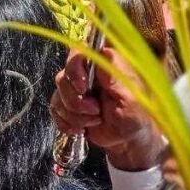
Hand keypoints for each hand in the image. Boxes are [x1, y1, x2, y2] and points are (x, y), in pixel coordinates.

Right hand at [50, 49, 162, 170]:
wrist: (126, 138)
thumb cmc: (134, 116)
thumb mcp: (131, 99)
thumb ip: (115, 79)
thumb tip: (103, 55)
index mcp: (104, 64)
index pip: (79, 51)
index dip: (75, 70)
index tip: (83, 89)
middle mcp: (87, 73)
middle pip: (63, 77)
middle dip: (76, 101)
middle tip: (96, 111)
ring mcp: (75, 89)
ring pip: (58, 96)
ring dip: (74, 115)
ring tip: (95, 121)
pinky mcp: (67, 104)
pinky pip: (55, 110)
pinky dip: (67, 123)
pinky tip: (82, 128)